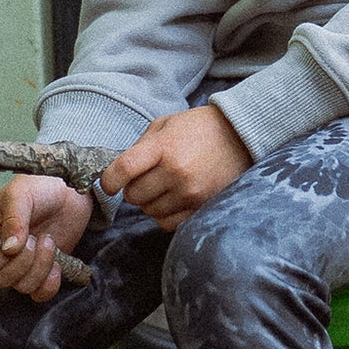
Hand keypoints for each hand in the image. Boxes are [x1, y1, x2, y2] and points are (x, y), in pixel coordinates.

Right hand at [0, 174, 91, 301]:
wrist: (70, 193)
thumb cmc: (40, 187)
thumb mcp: (21, 193)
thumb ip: (14, 218)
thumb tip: (9, 248)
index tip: (6, 250)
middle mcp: (1, 254)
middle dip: (22, 262)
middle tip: (35, 237)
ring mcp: (23, 265)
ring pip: (22, 286)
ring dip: (40, 266)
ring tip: (48, 240)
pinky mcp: (43, 272)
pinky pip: (40, 294)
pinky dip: (50, 283)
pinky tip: (58, 263)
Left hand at [103, 105, 251, 229]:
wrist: (240, 135)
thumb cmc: (198, 128)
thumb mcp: (165, 125)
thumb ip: (140, 147)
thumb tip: (118, 172)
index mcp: (164, 147)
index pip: (123, 169)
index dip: (109, 180)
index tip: (109, 183)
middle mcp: (176, 172)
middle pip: (134, 195)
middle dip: (133, 189)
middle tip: (145, 179)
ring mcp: (190, 192)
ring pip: (149, 211)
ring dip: (149, 202)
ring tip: (162, 187)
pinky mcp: (201, 206)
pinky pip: (167, 223)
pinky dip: (163, 214)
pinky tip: (171, 200)